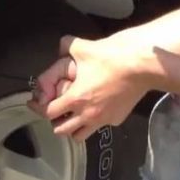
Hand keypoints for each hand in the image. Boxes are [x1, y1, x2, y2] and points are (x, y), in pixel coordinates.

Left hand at [30, 34, 150, 141]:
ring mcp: (102, 120)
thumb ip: (68, 45)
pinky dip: (94, 123)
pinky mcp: (116, 120)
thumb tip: (61, 44)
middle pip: (61, 130)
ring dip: (73, 128)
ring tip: (72, 117)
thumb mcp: (85, 48)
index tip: (36, 103)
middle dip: (54, 122)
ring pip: (80, 135)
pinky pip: (100, 128)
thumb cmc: (114, 58)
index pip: (49, 112)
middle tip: (55, 111)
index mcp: (75, 99)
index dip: (40, 108)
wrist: (143, 67)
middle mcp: (87, 114)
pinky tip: (95, 111)